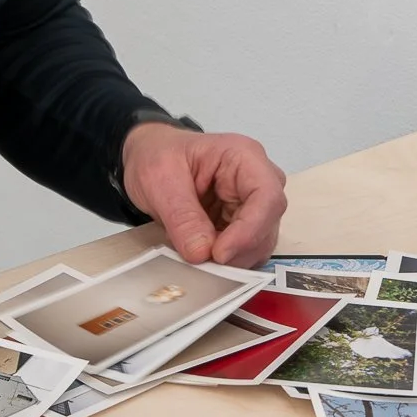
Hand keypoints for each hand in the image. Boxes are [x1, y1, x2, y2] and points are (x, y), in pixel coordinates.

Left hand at [120, 124, 287, 268]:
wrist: (149, 159)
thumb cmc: (157, 155)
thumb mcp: (160, 180)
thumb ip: (182, 216)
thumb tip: (202, 252)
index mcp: (243, 156)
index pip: (266, 197)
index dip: (249, 230)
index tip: (219, 253)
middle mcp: (256, 179)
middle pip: (267, 223)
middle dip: (237, 249)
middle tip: (203, 261)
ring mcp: (252, 204)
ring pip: (260, 243)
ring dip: (231, 258)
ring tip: (196, 253)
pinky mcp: (243, 224)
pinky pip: (245, 251)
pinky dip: (225, 260)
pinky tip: (201, 253)